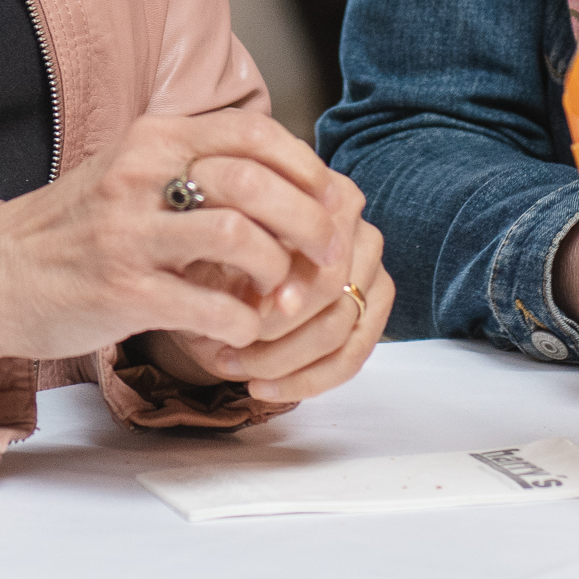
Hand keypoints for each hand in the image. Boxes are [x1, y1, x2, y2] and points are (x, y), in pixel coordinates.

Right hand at [0, 110, 351, 363]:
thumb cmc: (78, 228)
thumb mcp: (133, 174)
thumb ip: (198, 167)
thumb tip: (293, 181)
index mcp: (152, 138)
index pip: (253, 133)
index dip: (306, 167)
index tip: (332, 199)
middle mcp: (140, 176)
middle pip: (258, 183)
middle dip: (311, 223)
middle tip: (329, 255)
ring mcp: (129, 235)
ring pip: (241, 239)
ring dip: (278, 273)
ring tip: (279, 295)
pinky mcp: (122, 293)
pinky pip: (211, 307)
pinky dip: (243, 323)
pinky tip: (241, 331)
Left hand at [142, 205, 391, 407]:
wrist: (213, 272)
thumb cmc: (207, 253)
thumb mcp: (205, 245)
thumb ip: (229, 257)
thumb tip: (250, 307)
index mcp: (316, 191)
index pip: (314, 245)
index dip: (278, 288)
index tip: (238, 316)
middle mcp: (353, 222)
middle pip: (332, 289)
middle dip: (278, 330)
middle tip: (230, 350)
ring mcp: (369, 267)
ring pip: (342, 327)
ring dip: (285, 360)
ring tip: (236, 368)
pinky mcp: (372, 307)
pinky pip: (352, 356)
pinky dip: (305, 380)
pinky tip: (263, 388)